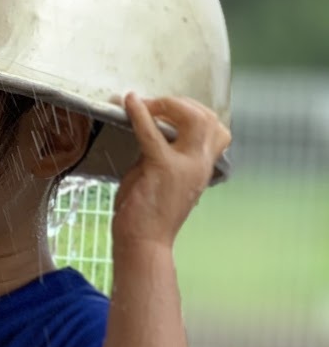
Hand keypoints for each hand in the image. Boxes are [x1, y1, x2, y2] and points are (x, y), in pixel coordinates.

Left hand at [112, 93, 230, 253]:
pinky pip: (152, 133)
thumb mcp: (162, 178)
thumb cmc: (148, 216)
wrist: (143, 244)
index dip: (194, 112)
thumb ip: (163, 153)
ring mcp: (185, 166)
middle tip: (157, 104)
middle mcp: (201, 164)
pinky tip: (131, 102)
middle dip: (183, 104)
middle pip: (208, 118)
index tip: (169, 109)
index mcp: (203, 167)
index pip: (216, 129)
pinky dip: (141, 114)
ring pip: (194, 119)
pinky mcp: (163, 168)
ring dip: (170, 106)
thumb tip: (151, 130)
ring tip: (149, 104)